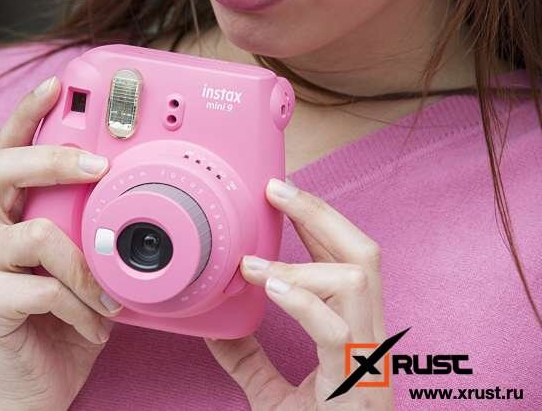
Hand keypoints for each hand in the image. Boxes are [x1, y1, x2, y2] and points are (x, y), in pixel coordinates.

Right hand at [0, 76, 123, 410]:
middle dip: (54, 158)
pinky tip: (92, 326)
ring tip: (106, 299)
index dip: (27, 113)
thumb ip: (88, 227)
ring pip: (38, 234)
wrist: (35, 385)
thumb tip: (131, 192)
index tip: (57, 85)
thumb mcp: (82, 263)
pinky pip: (47, 287)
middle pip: (1, 167)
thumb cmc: (63, 318)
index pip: (7, 149)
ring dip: (88, 269)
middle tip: (98, 167)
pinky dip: (84, 308)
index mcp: (4, 211)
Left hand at [205, 179, 391, 409]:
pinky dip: (303, 302)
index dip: (316, 223)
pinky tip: (269, 287)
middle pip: (364, 253)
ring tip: (254, 266)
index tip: (280, 197)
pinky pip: (337, 331)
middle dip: (320, 214)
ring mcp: (367, 361)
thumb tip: (212, 323)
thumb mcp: (271, 392)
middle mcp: (368, 339)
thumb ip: (247, 356)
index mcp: (353, 334)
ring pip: (358, 281)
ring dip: (303, 261)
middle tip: (277, 189)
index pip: (344, 261)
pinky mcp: (356, 385)